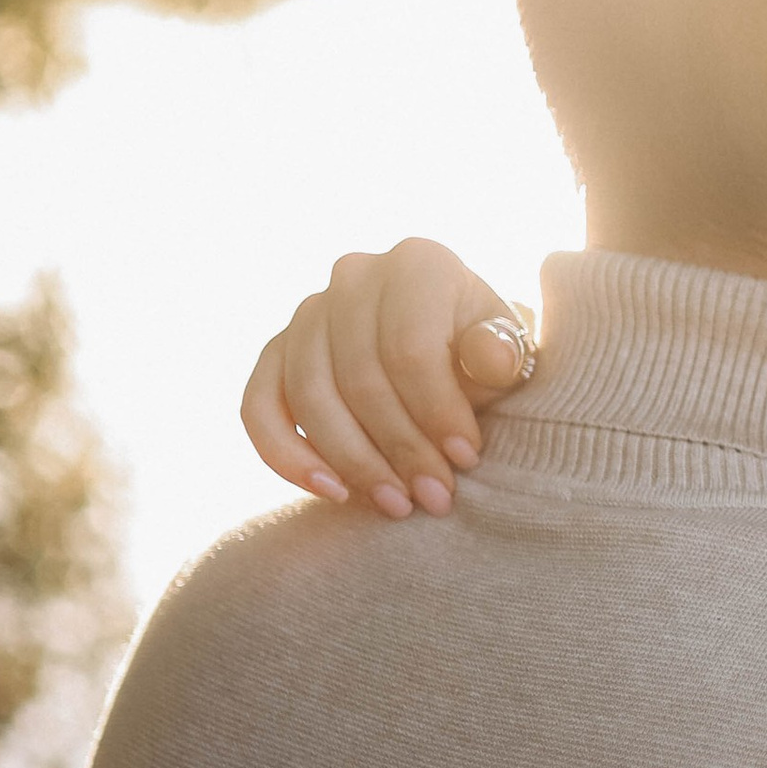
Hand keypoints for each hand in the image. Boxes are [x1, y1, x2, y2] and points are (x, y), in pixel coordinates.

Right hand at [240, 241, 531, 519]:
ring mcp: (308, 313)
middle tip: (435, 497)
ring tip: (396, 505)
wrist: (452, 353)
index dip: (436, 411)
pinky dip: (286, 455)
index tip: (466, 459)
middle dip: (400, 448)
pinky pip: (259, 408)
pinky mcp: (276, 353)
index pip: (411, 348)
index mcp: (418, 262)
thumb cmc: (483, 357)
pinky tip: (331, 492)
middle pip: (360, 377)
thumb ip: (500, 356)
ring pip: (310, 397)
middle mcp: (354, 275)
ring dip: (353, 462)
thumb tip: (491, 358)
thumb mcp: (507, 353)